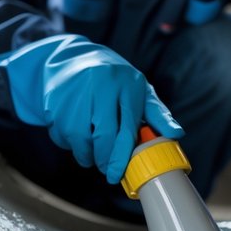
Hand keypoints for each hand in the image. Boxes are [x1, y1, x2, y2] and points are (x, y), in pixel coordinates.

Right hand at [0, 35, 182, 182]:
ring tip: (91, 155)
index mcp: (124, 85)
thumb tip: (176, 134)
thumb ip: (158, 113)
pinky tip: (75, 137)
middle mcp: (98, 87)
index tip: (117, 174)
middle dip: (104, 160)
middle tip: (105, 169)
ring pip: (79, 139)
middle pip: (102, 137)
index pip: (126, 129)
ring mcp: (74, 93)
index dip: (122, 156)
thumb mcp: (139, 89)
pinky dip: (68, 144)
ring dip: (85, 155)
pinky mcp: (53, 101)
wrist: (72, 56)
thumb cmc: (113, 79)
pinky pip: (61, 134)